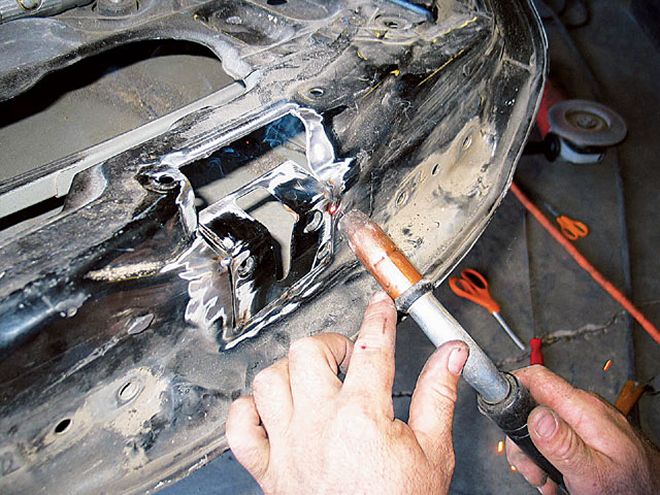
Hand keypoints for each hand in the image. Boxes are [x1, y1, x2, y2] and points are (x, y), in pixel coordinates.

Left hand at [226, 291, 469, 494]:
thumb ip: (439, 396)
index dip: (378, 318)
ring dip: (290, 371)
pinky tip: (271, 410)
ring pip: (269, 379)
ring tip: (312, 379)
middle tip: (348, 356)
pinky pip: (240, 427)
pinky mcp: (267, 470)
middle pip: (308, 351)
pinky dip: (250, 411)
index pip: (371, 346)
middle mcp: (317, 423)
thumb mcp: (434, 453)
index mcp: (361, 415)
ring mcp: (287, 445)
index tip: (379, 306)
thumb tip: (451, 356)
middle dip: (331, 343)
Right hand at [506, 365, 659, 493]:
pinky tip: (558, 475)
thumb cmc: (634, 489)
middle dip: (524, 439)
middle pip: (533, 406)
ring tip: (546, 479)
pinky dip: (551, 455)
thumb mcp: (592, 472)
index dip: (511, 388)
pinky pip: (558, 434)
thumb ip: (562, 444)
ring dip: (537, 453)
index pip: (537, 378)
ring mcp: (587, 419)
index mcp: (584, 410)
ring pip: (543, 423)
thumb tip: (535, 415)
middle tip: (531, 469)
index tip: (498, 411)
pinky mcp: (589, 431)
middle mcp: (585, 408)